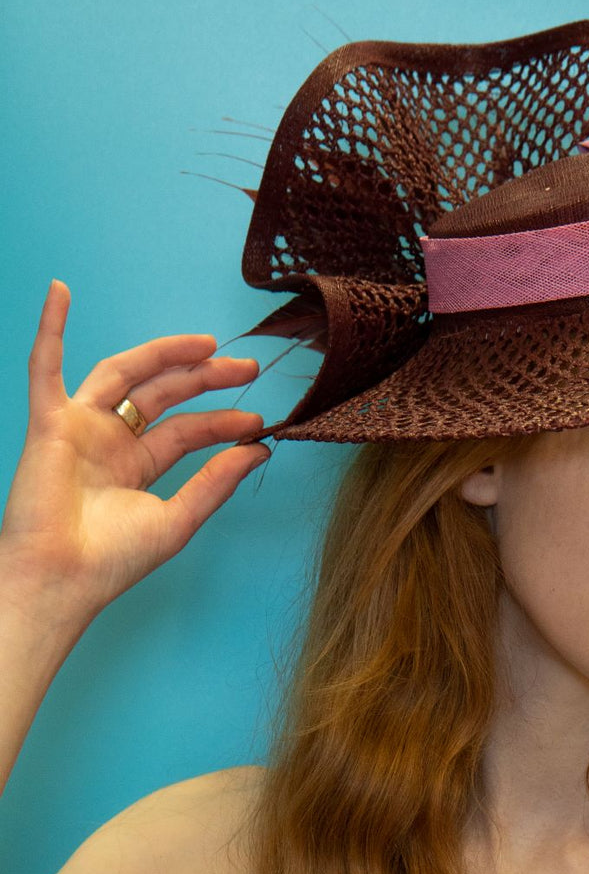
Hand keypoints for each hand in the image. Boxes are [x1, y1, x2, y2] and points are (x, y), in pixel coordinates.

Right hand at [0, 280, 271, 619]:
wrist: (63, 579)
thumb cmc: (111, 562)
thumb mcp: (178, 519)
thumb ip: (216, 482)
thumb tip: (258, 451)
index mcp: (136, 467)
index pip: (187, 431)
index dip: (224, 423)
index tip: (260, 423)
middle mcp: (109, 442)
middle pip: (162, 395)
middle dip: (205, 379)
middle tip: (248, 369)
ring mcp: (80, 429)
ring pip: (124, 374)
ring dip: (162, 353)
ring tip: (206, 342)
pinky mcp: (50, 424)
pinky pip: (44, 368)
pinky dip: (50, 329)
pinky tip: (61, 293)